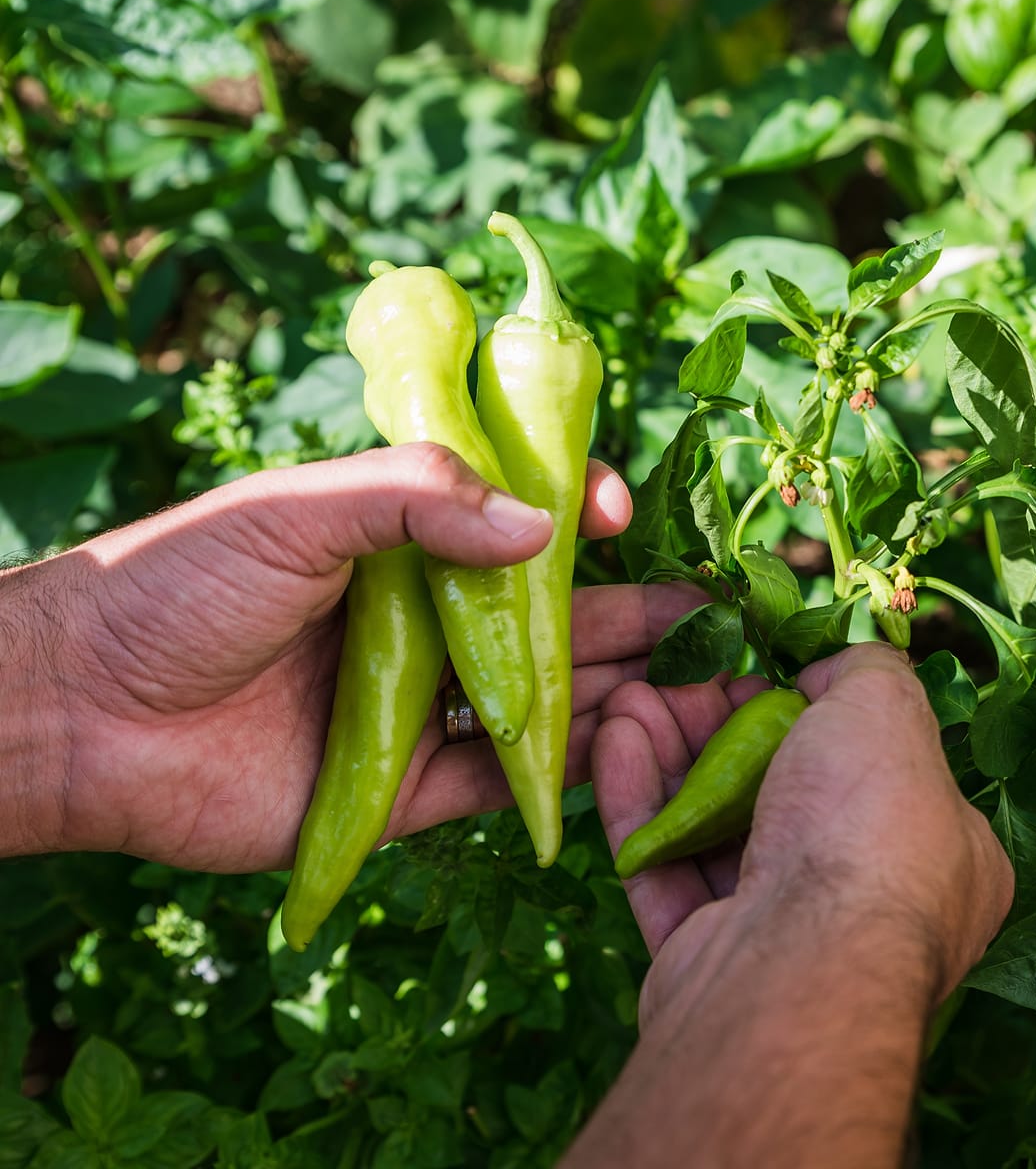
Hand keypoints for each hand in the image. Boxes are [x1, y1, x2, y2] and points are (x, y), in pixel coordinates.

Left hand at [6, 444, 699, 871]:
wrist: (79, 713)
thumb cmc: (175, 586)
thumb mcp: (297, 508)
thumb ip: (416, 495)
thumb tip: (542, 527)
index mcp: (396, 541)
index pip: (512, 521)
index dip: (573, 511)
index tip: (616, 510)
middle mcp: (418, 622)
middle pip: (544, 617)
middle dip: (624, 613)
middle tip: (706, 617)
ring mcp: (414, 708)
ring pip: (534, 700)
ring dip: (609, 693)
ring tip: (692, 688)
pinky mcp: (399, 790)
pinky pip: (494, 782)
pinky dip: (555, 777)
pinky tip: (624, 763)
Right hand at [592, 642, 1013, 1025]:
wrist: (798, 961)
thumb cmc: (864, 828)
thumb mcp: (888, 711)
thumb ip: (868, 671)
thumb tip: (828, 669)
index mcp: (938, 853)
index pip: (872, 767)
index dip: (807, 711)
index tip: (753, 674)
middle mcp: (866, 899)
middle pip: (779, 791)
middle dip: (716, 729)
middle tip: (674, 681)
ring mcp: (784, 934)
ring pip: (715, 830)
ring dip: (667, 757)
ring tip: (627, 699)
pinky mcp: (709, 957)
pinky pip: (667, 870)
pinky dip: (640, 808)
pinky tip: (613, 745)